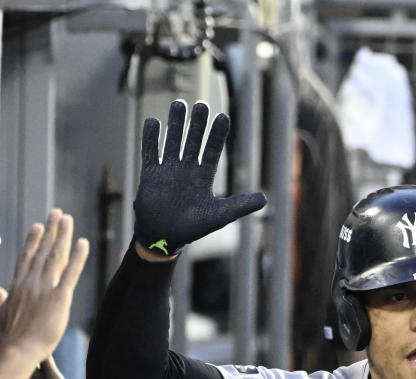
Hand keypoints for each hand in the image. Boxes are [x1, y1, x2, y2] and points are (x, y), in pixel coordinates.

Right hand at [0, 210, 87, 364]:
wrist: (14, 352)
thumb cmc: (7, 339)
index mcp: (17, 286)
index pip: (27, 258)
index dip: (34, 240)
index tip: (38, 226)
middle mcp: (30, 282)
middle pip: (43, 250)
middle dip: (51, 230)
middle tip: (57, 214)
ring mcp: (44, 288)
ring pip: (56, 255)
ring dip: (62, 235)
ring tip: (67, 219)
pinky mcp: (59, 298)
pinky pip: (71, 273)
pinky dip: (77, 257)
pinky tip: (83, 242)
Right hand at [134, 100, 266, 256]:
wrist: (164, 237)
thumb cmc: (193, 227)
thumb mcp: (219, 216)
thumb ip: (240, 205)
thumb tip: (264, 199)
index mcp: (204, 176)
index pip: (213, 150)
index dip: (217, 134)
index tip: (222, 116)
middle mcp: (187, 169)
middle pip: (193, 140)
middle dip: (197, 123)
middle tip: (201, 105)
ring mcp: (168, 169)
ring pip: (173, 141)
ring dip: (176, 124)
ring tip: (179, 104)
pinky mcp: (150, 174)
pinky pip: (150, 152)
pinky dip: (151, 138)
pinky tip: (153, 122)